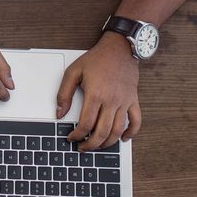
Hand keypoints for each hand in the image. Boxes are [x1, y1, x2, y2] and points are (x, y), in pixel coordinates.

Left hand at [58, 31, 141, 150]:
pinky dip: (131, 133)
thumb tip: (59, 114)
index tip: (72, 138)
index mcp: (95, 94)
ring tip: (98, 146)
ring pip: (118, 130)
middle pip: (102, 132)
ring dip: (108, 143)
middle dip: (91, 144)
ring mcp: (124, 101)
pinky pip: (136, 121)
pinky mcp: (133, 100)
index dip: (77, 135)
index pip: (86, 124)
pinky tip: (123, 138)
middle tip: (83, 148)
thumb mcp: (73, 72)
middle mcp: (111, 101)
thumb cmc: (96, 59)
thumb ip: (64, 94)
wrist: (119, 49)